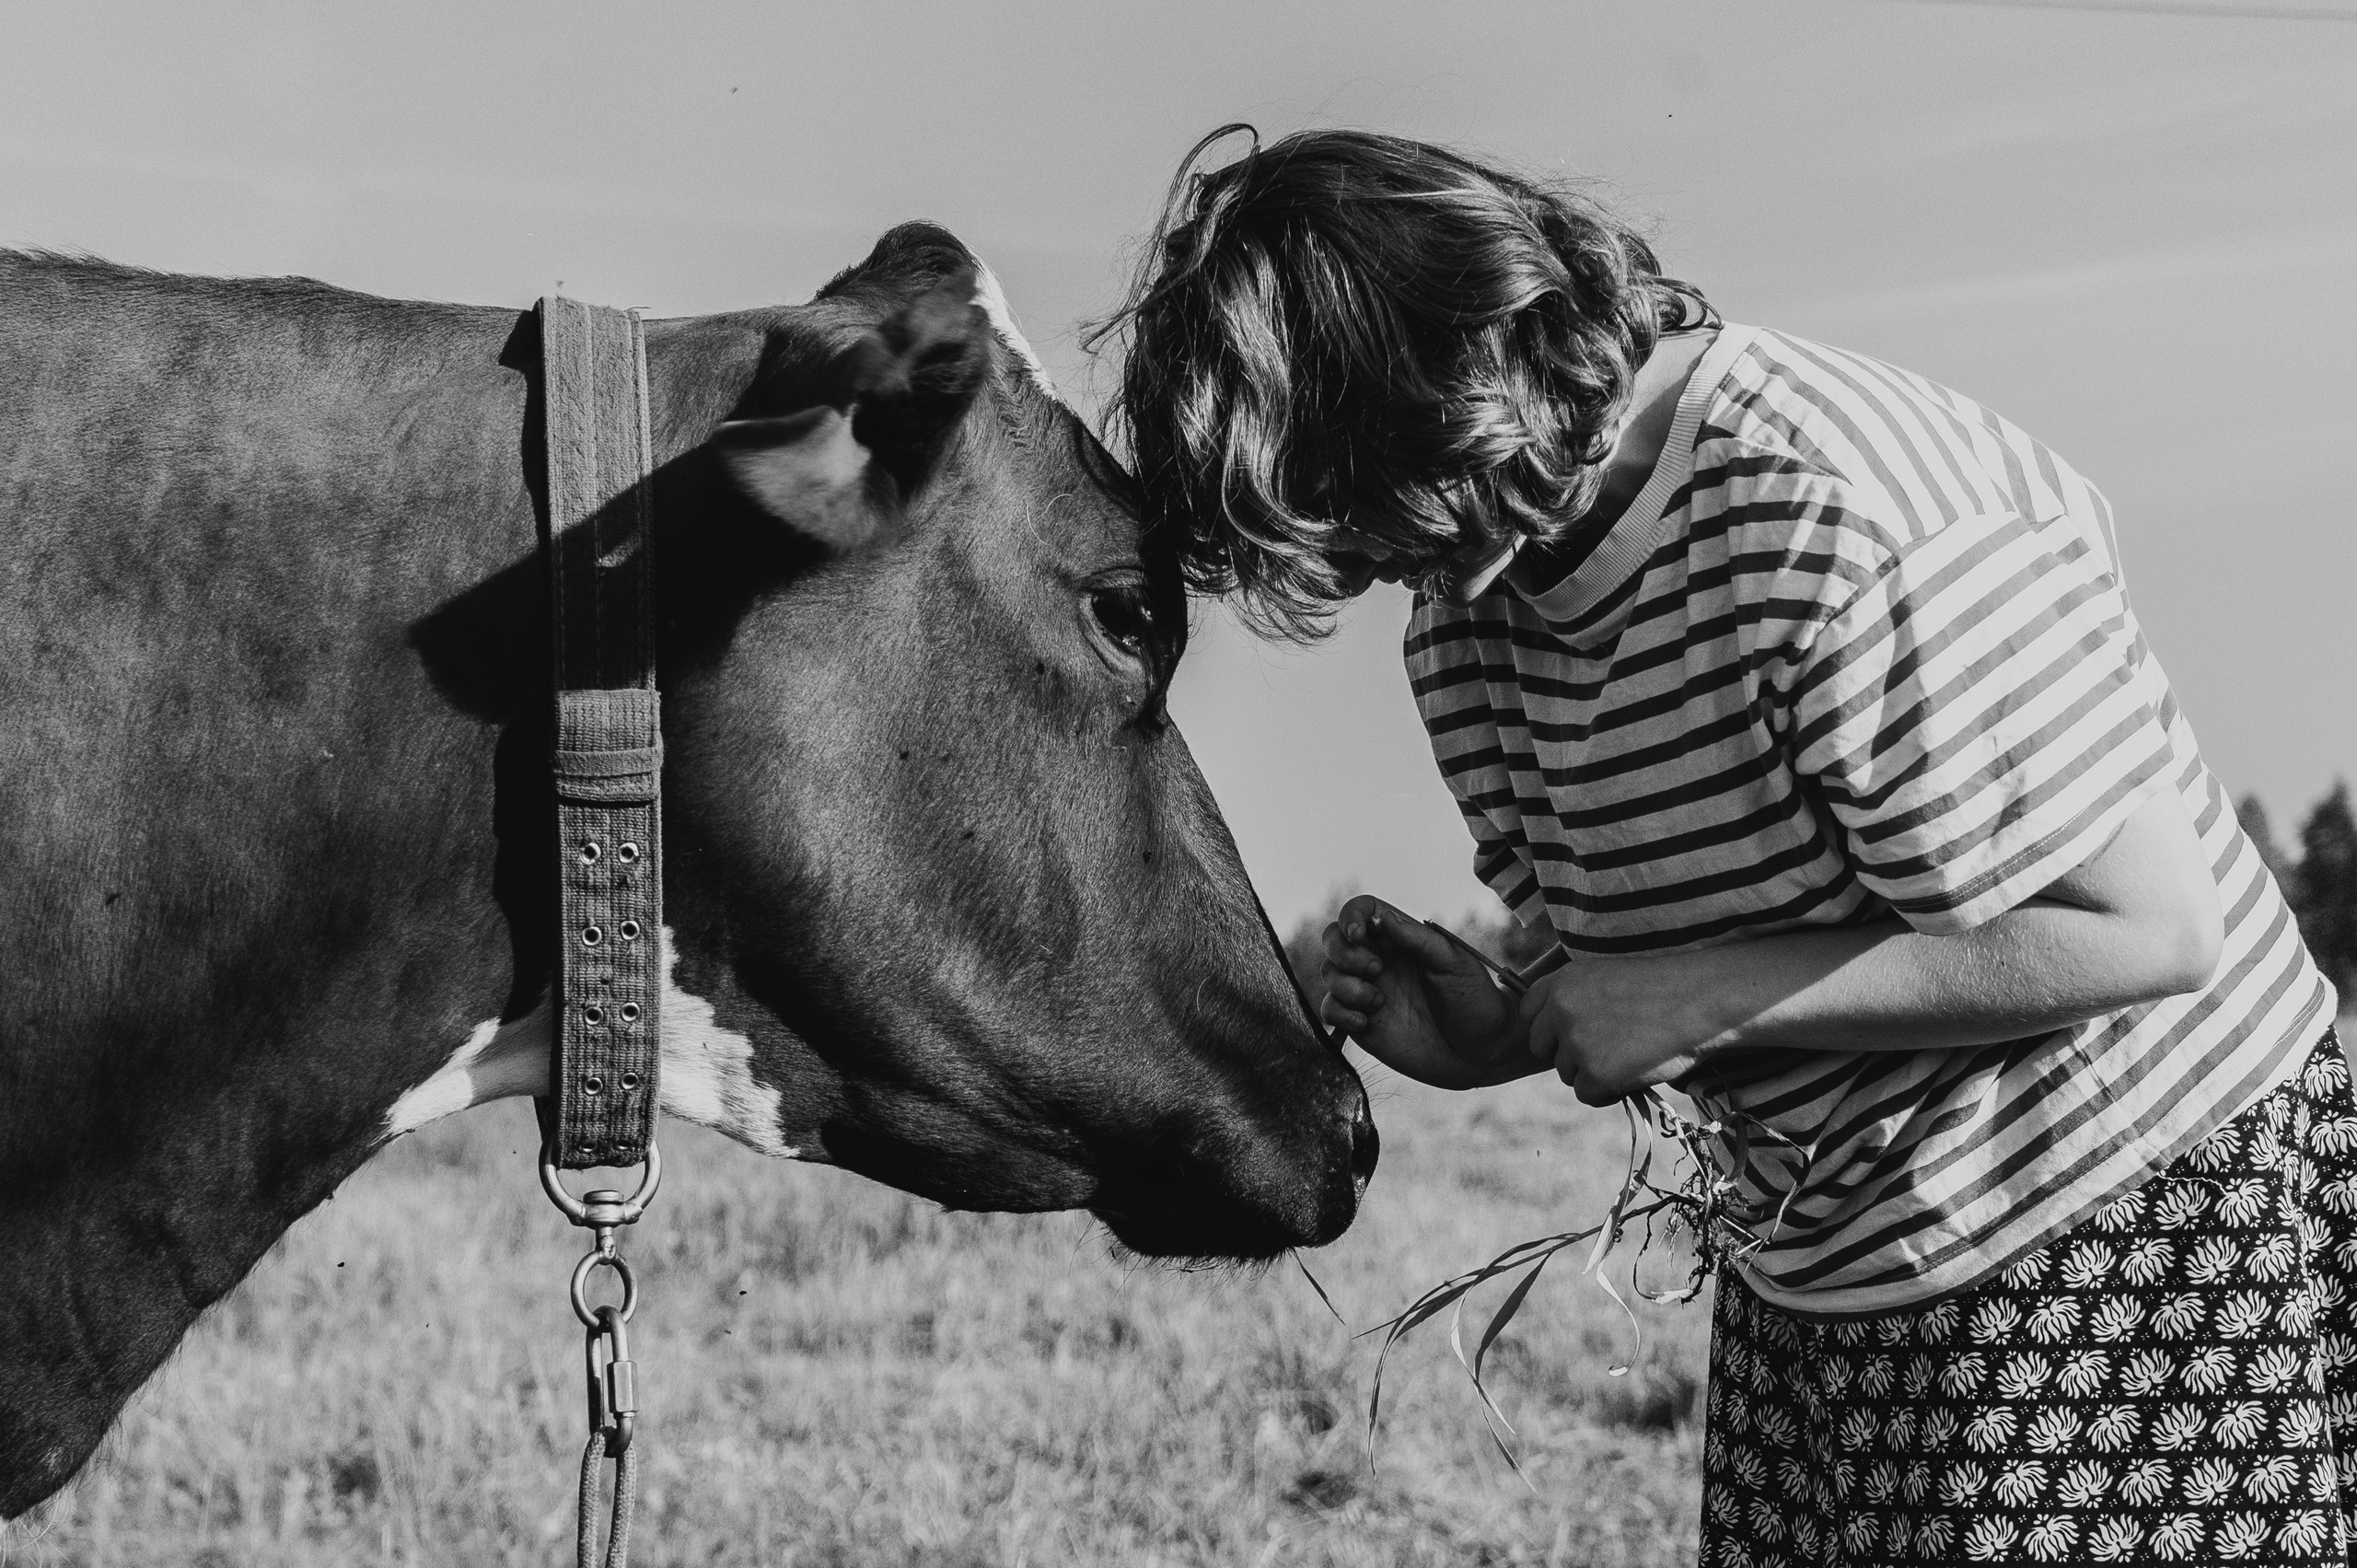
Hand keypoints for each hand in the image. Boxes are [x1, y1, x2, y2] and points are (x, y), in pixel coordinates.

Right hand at [1319, 895, 1525, 1088]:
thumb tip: (1383, 918)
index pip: (1362, 912)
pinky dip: (1340, 1012)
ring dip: (1346, 985)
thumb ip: (1418, 939)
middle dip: (1344, 953)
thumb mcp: (1454, 963)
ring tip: (1378, 1003)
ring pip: (1330, 973)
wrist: (1481, 1053)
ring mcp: (1367, 991)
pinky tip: (1367, 1022)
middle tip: (1376, 971)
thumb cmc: (1475, 1001)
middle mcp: (1380, 961)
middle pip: (1334, 939)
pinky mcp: (1361, 1022)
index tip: (1359, 934)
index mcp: (1402, 939)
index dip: (1350, 917)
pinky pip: (1330, 1009)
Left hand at [1518, 955, 1719, 1105]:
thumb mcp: (1607, 977)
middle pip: (1541, 1048)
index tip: (1571, 1034)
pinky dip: (1607, 1092)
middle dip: (1566, 1054)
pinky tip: (1633, 1076)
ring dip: (1592, 1073)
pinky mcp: (1595, 1074)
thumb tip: (1557, 1033)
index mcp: (1561, 982)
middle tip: (1604, 1051)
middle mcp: (1560, 1011)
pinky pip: (1587, 1095)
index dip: (1549, 1028)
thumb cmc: (1665, 988)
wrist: (1700, 1001)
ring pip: (1566, 1073)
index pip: (1528, 1013)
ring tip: (1630, 1057)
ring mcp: (1576, 1043)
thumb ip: (1576, 999)